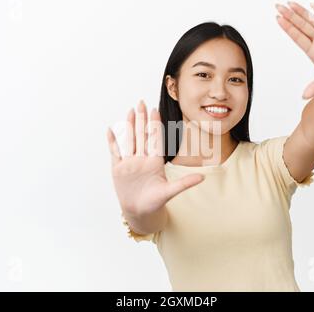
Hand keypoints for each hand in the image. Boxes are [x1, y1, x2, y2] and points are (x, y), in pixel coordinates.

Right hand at [106, 100, 204, 215]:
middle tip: (142, 102)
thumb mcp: (170, 192)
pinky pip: (115, 152)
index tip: (156, 110)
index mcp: (154, 162)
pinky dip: (112, 141)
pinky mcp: (118, 169)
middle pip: (141, 135)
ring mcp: (130, 163)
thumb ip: (184, 183)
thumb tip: (203, 177)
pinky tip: (110, 129)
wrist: (139, 212)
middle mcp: (142, 159)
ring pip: (129, 140)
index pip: (154, 139)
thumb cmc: (155, 203)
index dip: (155, 124)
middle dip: (141, 119)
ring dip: (129, 126)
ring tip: (130, 111)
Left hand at [275, 1, 313, 98]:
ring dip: (301, 12)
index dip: (288, 27)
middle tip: (278, 6)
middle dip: (290, 16)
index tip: (278, 19)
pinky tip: (312, 5)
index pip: (297, 36)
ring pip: (312, 20)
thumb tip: (304, 97)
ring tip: (289, 3)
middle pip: (301, 26)